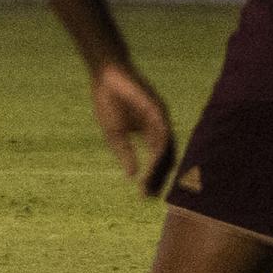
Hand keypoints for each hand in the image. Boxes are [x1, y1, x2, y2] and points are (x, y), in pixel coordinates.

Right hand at [91, 60, 174, 195]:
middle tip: (152, 197)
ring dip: (160, 170)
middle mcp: (161, 128)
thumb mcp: (114, 134)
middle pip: (167, 158)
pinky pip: (162, 136)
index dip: (152, 177)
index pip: (158, 159)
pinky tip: (152, 166)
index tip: (145, 196)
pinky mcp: (158, 111)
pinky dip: (159, 153)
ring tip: (151, 186)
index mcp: (150, 132)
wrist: (106, 75)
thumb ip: (125, 154)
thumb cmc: (108, 100)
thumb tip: (132, 176)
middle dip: (159, 178)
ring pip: (167, 150)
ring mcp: (162, 119)